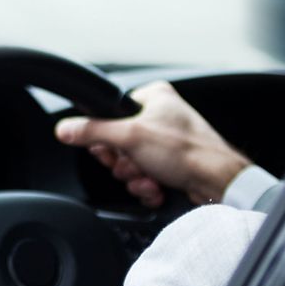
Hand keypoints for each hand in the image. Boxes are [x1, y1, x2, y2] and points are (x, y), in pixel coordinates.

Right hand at [53, 80, 250, 207]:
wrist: (218, 181)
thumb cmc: (188, 151)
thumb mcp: (129, 137)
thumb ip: (92, 132)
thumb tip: (65, 129)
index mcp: (154, 97)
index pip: (111, 114)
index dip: (106, 138)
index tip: (109, 150)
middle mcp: (162, 116)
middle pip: (119, 143)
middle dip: (124, 163)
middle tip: (133, 166)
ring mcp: (168, 142)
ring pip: (132, 163)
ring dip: (136, 177)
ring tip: (149, 178)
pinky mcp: (173, 165)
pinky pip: (147, 176)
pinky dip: (149, 186)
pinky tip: (157, 188)